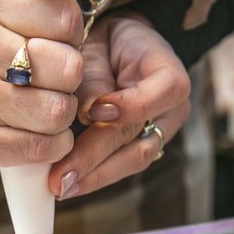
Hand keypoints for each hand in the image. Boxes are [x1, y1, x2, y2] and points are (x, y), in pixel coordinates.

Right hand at [0, 0, 84, 171]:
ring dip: (61, 113)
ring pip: (57, 111)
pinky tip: (41, 133)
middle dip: (69, 77)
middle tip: (50, 78)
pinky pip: (38, 147)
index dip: (70, 36)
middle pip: (68, 68)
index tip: (51, 41)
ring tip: (43, 104)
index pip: (66, 18)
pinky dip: (52, 145)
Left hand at [48, 12, 190, 198]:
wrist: (116, 49)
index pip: (162, 93)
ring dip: (94, 177)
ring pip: (131, 161)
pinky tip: (67, 185)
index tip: (92, 111)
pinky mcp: (139, 148)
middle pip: (139, 140)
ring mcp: (158, 134)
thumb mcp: (98, 50)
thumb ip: (94, 81)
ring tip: (62, 187)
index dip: (128, 106)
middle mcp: (171, 112)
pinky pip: (119, 166)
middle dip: (96, 159)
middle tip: (62, 175)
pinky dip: (92, 176)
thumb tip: (87, 114)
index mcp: (170, 76)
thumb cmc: (105, 46)